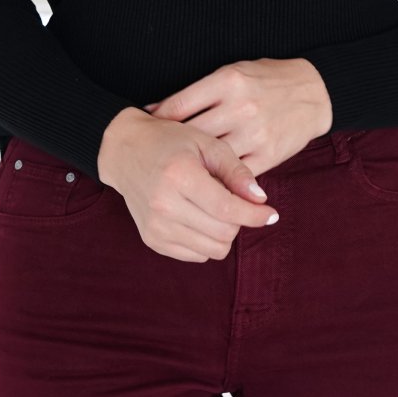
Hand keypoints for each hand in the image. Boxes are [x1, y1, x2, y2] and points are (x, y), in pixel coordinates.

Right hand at [97, 108, 279, 262]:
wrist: (125, 150)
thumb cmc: (171, 141)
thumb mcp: (206, 143)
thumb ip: (236, 171)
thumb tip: (261, 200)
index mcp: (179, 175)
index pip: (227, 208)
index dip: (254, 214)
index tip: (271, 213)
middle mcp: (164, 205)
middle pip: (223, 233)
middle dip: (240, 220)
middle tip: (237, 200)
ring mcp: (155, 226)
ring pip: (212, 250)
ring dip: (224, 232)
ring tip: (216, 207)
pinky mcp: (152, 240)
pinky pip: (195, 255)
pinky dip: (206, 240)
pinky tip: (200, 216)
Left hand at [143, 58, 332, 178]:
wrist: (314, 92)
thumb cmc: (266, 80)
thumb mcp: (232, 73)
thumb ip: (199, 92)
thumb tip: (157, 110)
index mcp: (227, 81)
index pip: (179, 105)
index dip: (157, 121)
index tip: (144, 131)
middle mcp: (240, 107)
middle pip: (191, 134)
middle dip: (170, 148)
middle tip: (153, 157)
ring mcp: (255, 133)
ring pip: (211, 159)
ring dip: (192, 168)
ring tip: (173, 175)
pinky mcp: (268, 155)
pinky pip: (234, 175)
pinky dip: (218, 180)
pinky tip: (204, 184)